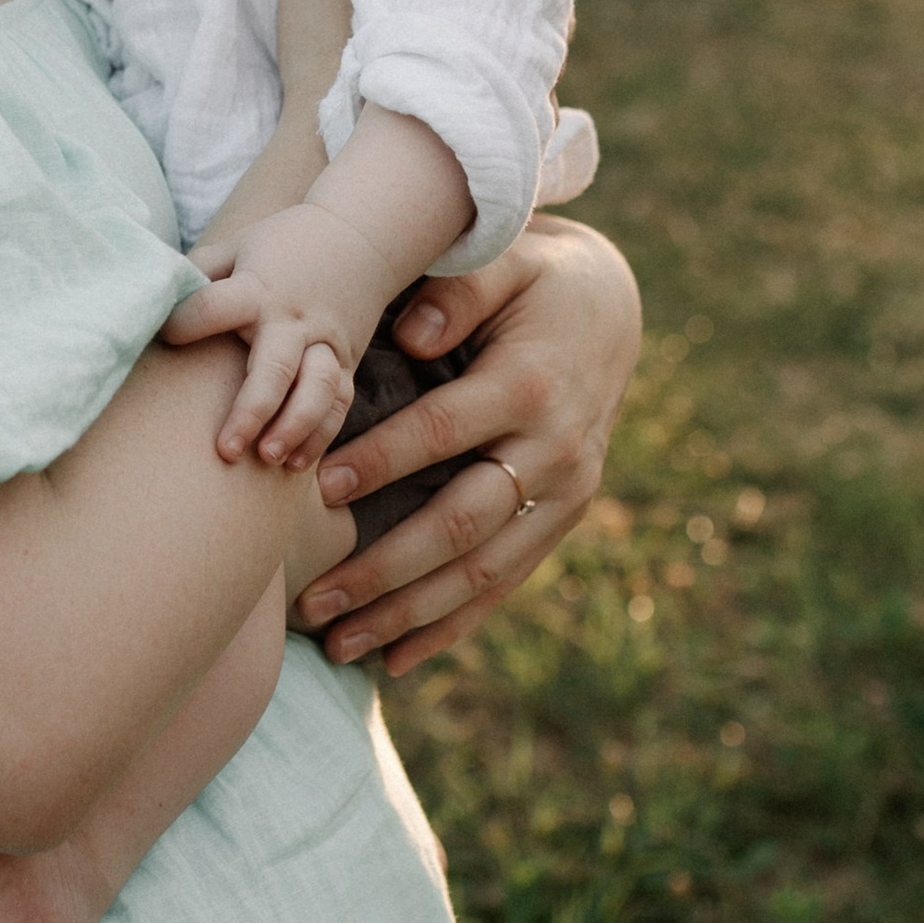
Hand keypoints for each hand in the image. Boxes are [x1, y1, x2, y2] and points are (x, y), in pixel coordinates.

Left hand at [164, 202, 383, 467]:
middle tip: (224, 451)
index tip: (163, 337)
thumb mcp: (235, 246)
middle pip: (275, 368)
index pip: (214, 306)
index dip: (185, 322)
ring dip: (295, 427)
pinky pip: (339, 403)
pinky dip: (322, 434)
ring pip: (318, 390)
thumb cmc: (281, 246)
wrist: (359, 236)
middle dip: (251, 411)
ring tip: (267, 459)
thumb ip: (196, 274)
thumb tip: (147, 299)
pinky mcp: (345, 362)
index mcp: (258, 288)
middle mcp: (292, 320)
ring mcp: (323, 343)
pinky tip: (296, 464)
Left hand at [294, 215, 641, 673]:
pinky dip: (452, 625)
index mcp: (531, 386)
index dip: (382, 462)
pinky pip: (504, 582)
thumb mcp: (506, 261)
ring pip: (483, 571)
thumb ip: (458, 292)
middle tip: (313, 601)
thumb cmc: (531, 280)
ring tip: (337, 644)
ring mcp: (565, 493)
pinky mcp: (562, 517)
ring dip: (409, 615)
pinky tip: (397, 661)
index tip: (316, 488)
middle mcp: (555, 451)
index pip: (444, 432)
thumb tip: (412, 336)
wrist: (609, 308)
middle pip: (462, 525)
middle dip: (385, 569)